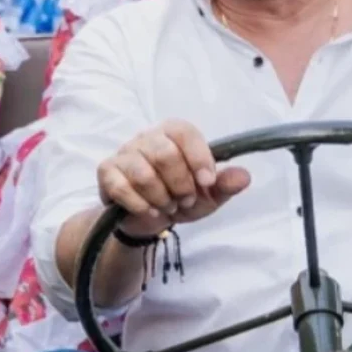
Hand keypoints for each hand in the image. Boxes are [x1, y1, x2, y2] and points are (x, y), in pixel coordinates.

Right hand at [97, 119, 250, 236]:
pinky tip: (150, 211)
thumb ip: (225, 185)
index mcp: (172, 134)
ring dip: (161, 198)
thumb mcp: (207, 195)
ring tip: (167, 206)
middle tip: (185, 201)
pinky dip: (140, 205)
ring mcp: (124, 153)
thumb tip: (244, 176)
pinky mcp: (107, 172)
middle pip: (164, 153)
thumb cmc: (179, 198)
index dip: (198, 158)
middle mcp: (146, 138)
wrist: (147, 218)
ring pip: (143, 173)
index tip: (207, 183)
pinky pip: (121, 187)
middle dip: (180, 185)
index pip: (184, 132)